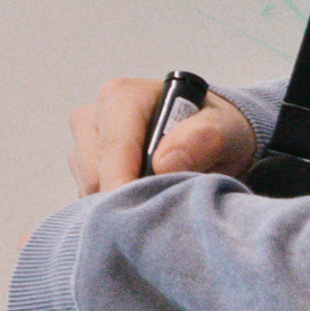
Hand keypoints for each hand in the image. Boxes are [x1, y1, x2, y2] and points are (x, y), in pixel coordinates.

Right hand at [67, 73, 255, 198]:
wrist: (206, 139)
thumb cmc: (215, 131)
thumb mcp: (226, 129)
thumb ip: (205, 138)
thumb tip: (163, 162)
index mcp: (121, 97)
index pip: (113, 147)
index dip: (124, 183)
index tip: (142, 213)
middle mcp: (93, 116)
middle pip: (94, 174)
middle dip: (126, 196)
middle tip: (164, 204)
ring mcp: (84, 144)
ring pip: (89, 190)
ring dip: (122, 203)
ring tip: (159, 196)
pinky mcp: (83, 170)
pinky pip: (90, 200)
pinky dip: (117, 207)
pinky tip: (143, 199)